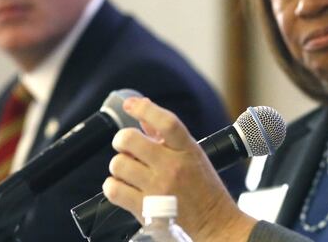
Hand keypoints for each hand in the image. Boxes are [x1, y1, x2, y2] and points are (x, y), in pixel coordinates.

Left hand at [102, 97, 256, 240]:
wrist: (214, 223)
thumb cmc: (204, 188)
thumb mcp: (192, 155)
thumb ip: (167, 136)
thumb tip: (144, 115)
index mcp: (188, 150)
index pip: (165, 122)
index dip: (143, 108)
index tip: (130, 104)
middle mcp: (172, 167)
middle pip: (130, 140)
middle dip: (122, 140)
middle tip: (126, 146)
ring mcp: (158, 188)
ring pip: (118, 164)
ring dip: (120, 166)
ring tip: (130, 171)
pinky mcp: (145, 210)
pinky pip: (113, 189)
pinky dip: (113, 186)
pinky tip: (124, 187)